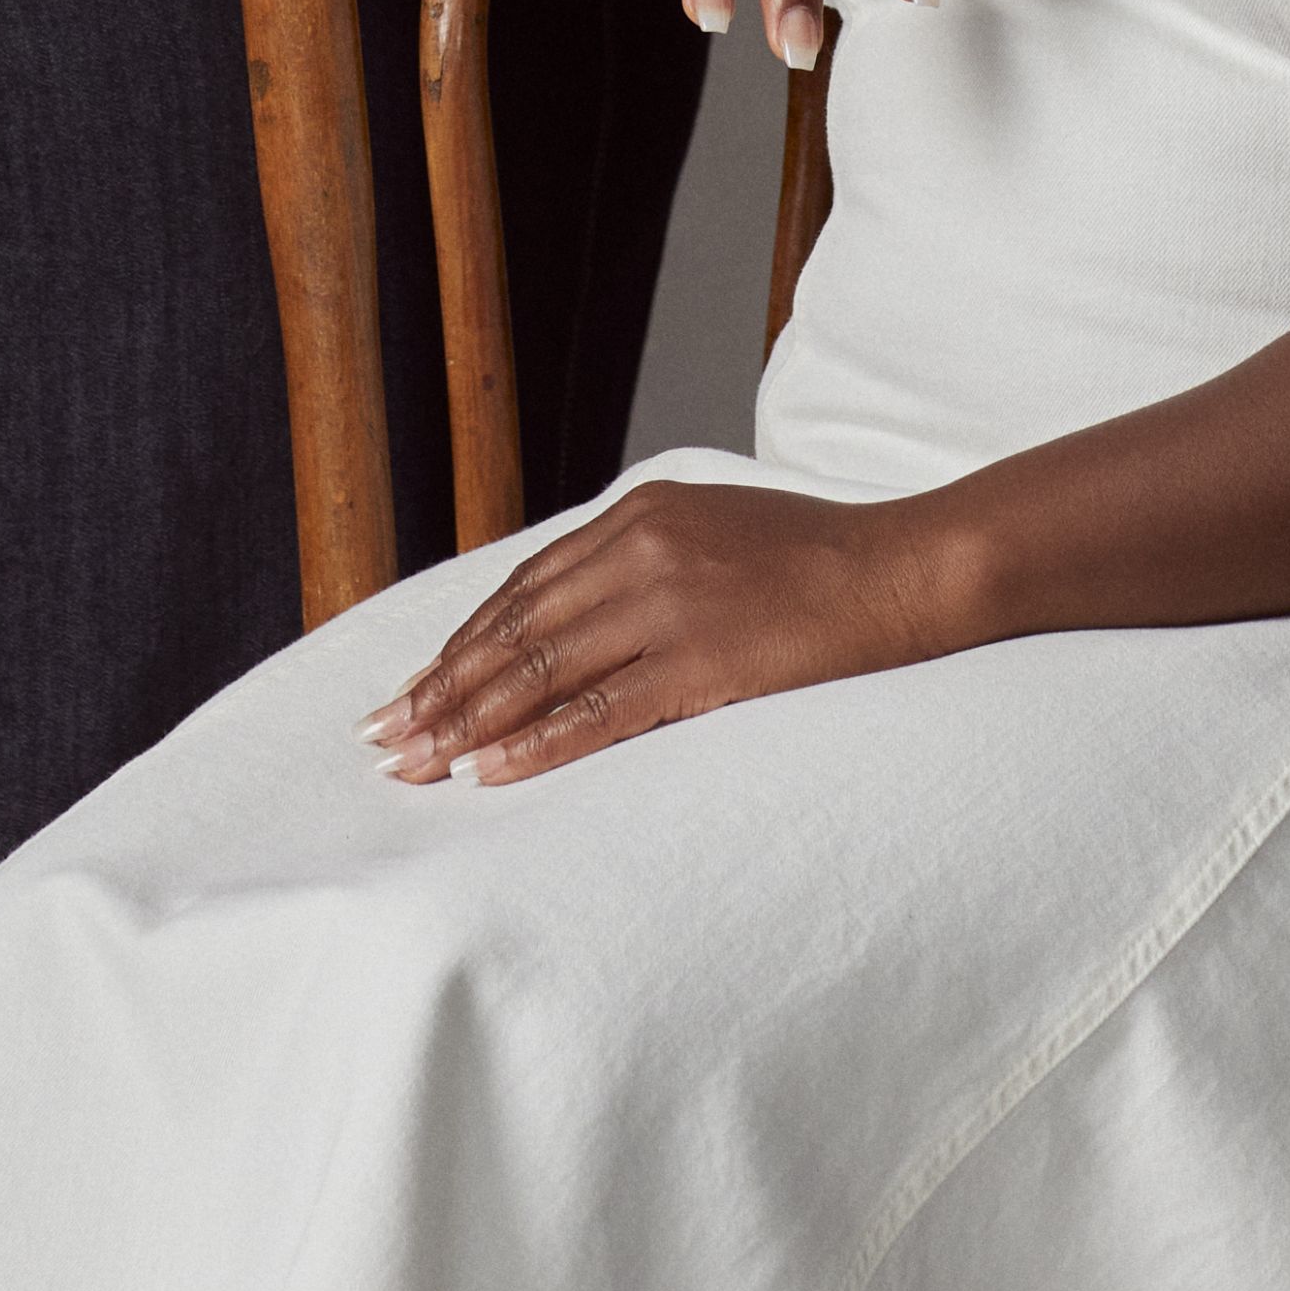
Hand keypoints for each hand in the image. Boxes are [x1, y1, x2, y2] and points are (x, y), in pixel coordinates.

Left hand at [362, 477, 970, 783]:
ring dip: (469, 725)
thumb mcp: (714, 531)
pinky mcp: (705, 660)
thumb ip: (644, 560)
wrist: (906, 570)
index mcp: (638, 517)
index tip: (411, 691)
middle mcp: (640, 550)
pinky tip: (492, 773)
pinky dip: (536, 745)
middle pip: (515, 633)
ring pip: (542, 674)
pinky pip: (600, 713)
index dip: (459, 647)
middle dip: (441, 691)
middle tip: (384, 739)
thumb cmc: (819, 560)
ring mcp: (670, 603)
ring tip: (417, 765)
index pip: (522, 593)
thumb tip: (575, 616)